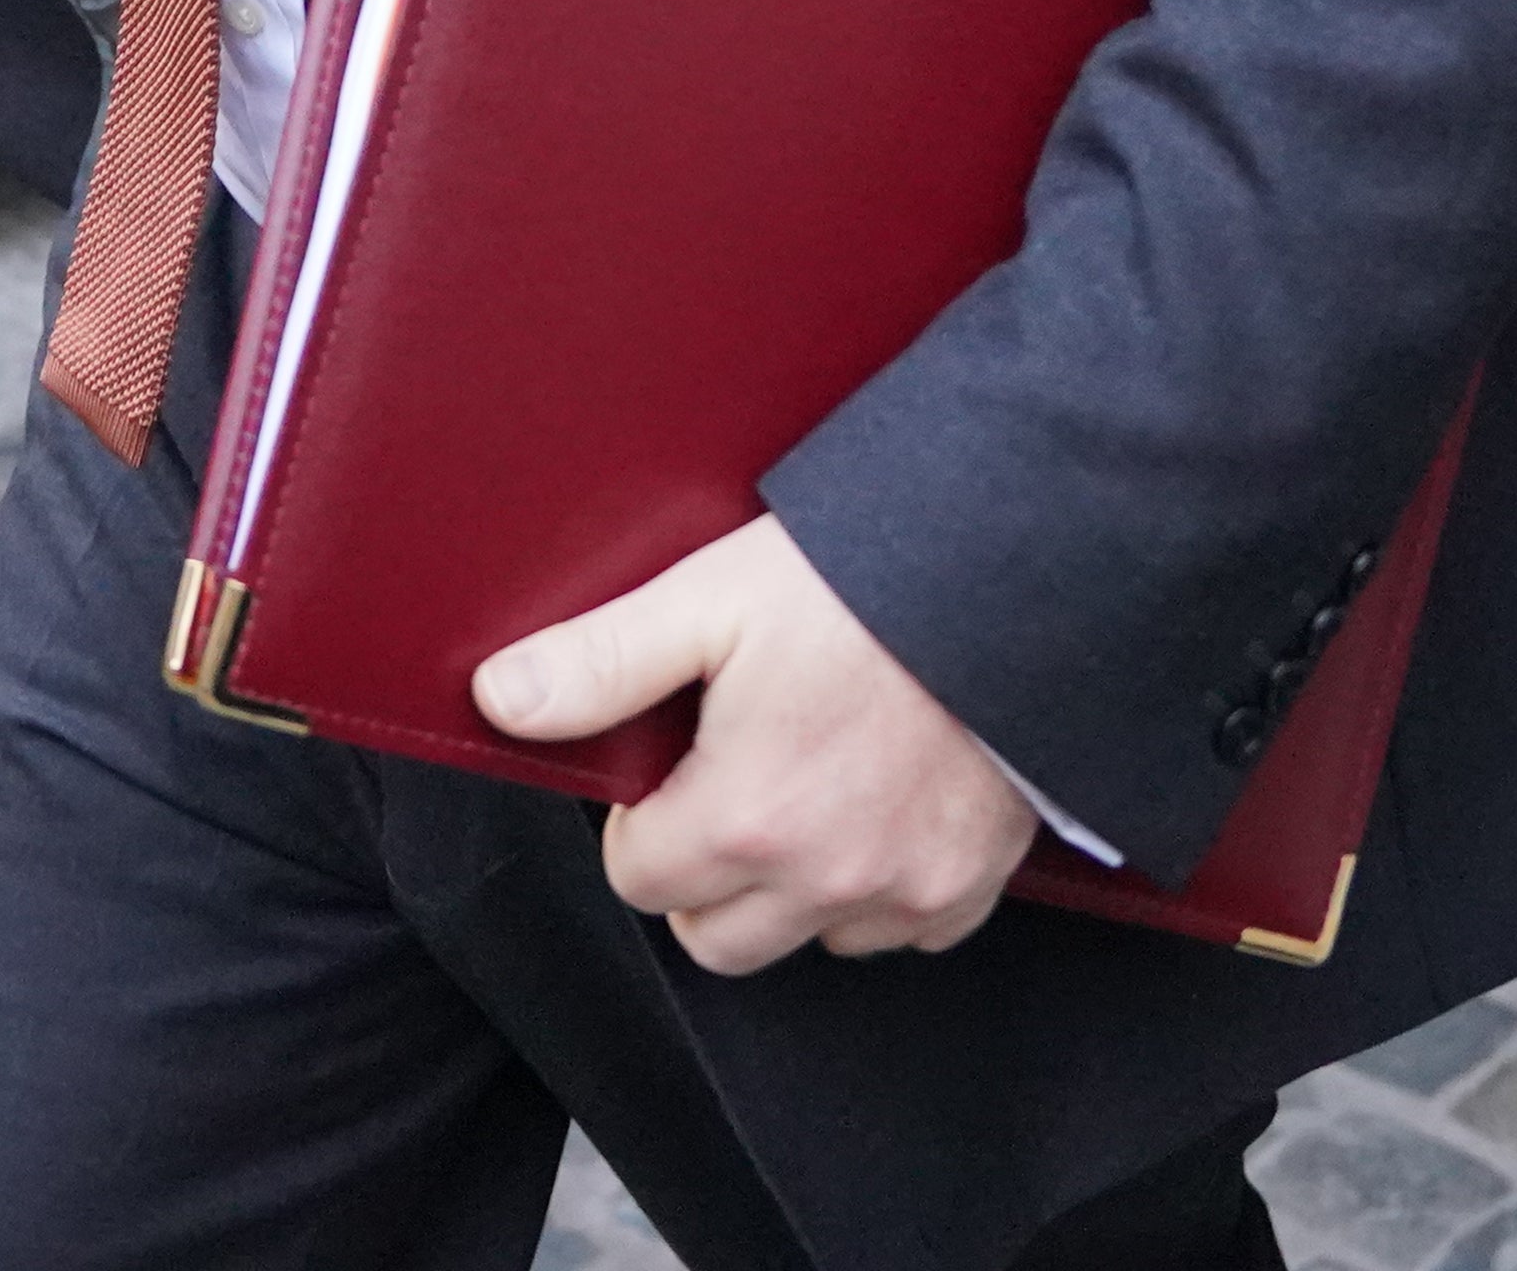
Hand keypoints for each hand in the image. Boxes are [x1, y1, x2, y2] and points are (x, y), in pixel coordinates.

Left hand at [472, 512, 1037, 972]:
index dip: (642, 818)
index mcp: (746, 817)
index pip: (636, 877)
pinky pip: (897, 929)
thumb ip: (602, 662)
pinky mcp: (969, 888)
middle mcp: (825, 879)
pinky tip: (880, 801)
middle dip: (703, 871)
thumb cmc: (867, 583)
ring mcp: (904, 893)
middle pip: (710, 936)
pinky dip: (878, 886)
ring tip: (811, 780)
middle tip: (732, 778)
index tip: (676, 761)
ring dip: (791, 886)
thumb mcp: (713, 598)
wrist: (1014, 578)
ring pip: (804, 938)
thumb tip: (502, 699)